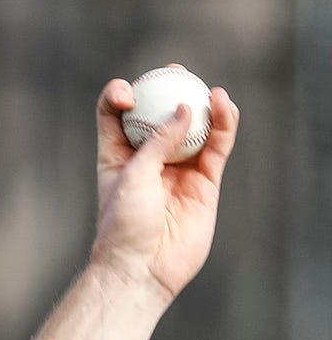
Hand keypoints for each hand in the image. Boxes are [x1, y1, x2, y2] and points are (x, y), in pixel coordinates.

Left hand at [89, 73, 238, 301]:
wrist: (143, 268)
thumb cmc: (124, 225)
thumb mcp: (132, 176)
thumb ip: (158, 142)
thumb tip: (186, 109)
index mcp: (116, 155)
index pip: (115, 116)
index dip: (119, 97)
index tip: (128, 93)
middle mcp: (147, 158)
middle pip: (159, 114)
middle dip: (167, 89)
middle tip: (175, 72)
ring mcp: (178, 168)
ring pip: (194, 127)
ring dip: (202, 105)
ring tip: (209, 90)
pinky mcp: (205, 182)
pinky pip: (217, 147)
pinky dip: (223, 126)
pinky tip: (224, 106)